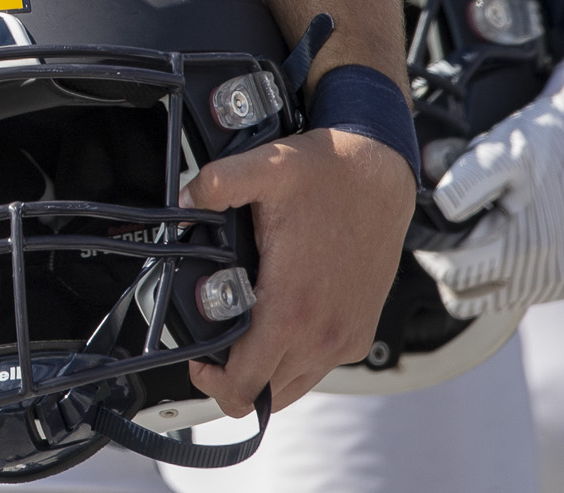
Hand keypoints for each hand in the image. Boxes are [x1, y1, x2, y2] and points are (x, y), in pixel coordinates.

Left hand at [183, 124, 416, 417]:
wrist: (379, 177)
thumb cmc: (328, 176)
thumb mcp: (266, 168)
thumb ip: (216, 183)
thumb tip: (184, 200)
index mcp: (292, 308)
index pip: (245, 383)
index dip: (210, 381)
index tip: (197, 360)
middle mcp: (322, 334)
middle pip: (265, 395)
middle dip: (232, 379)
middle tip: (214, 346)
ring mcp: (344, 338)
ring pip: (293, 387)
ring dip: (263, 373)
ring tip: (241, 335)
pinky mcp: (359, 333)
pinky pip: (319, 368)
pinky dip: (293, 360)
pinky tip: (276, 324)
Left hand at [414, 29, 563, 316]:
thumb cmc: (544, 142)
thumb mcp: (502, 152)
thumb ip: (466, 182)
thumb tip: (441, 210)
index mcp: (526, 247)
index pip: (452, 273)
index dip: (430, 248)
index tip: (428, 222)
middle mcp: (549, 275)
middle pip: (467, 292)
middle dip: (450, 259)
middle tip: (451, 223)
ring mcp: (563, 282)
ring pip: (490, 297)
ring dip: (477, 269)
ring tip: (480, 227)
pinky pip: (520, 291)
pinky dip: (506, 270)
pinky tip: (511, 234)